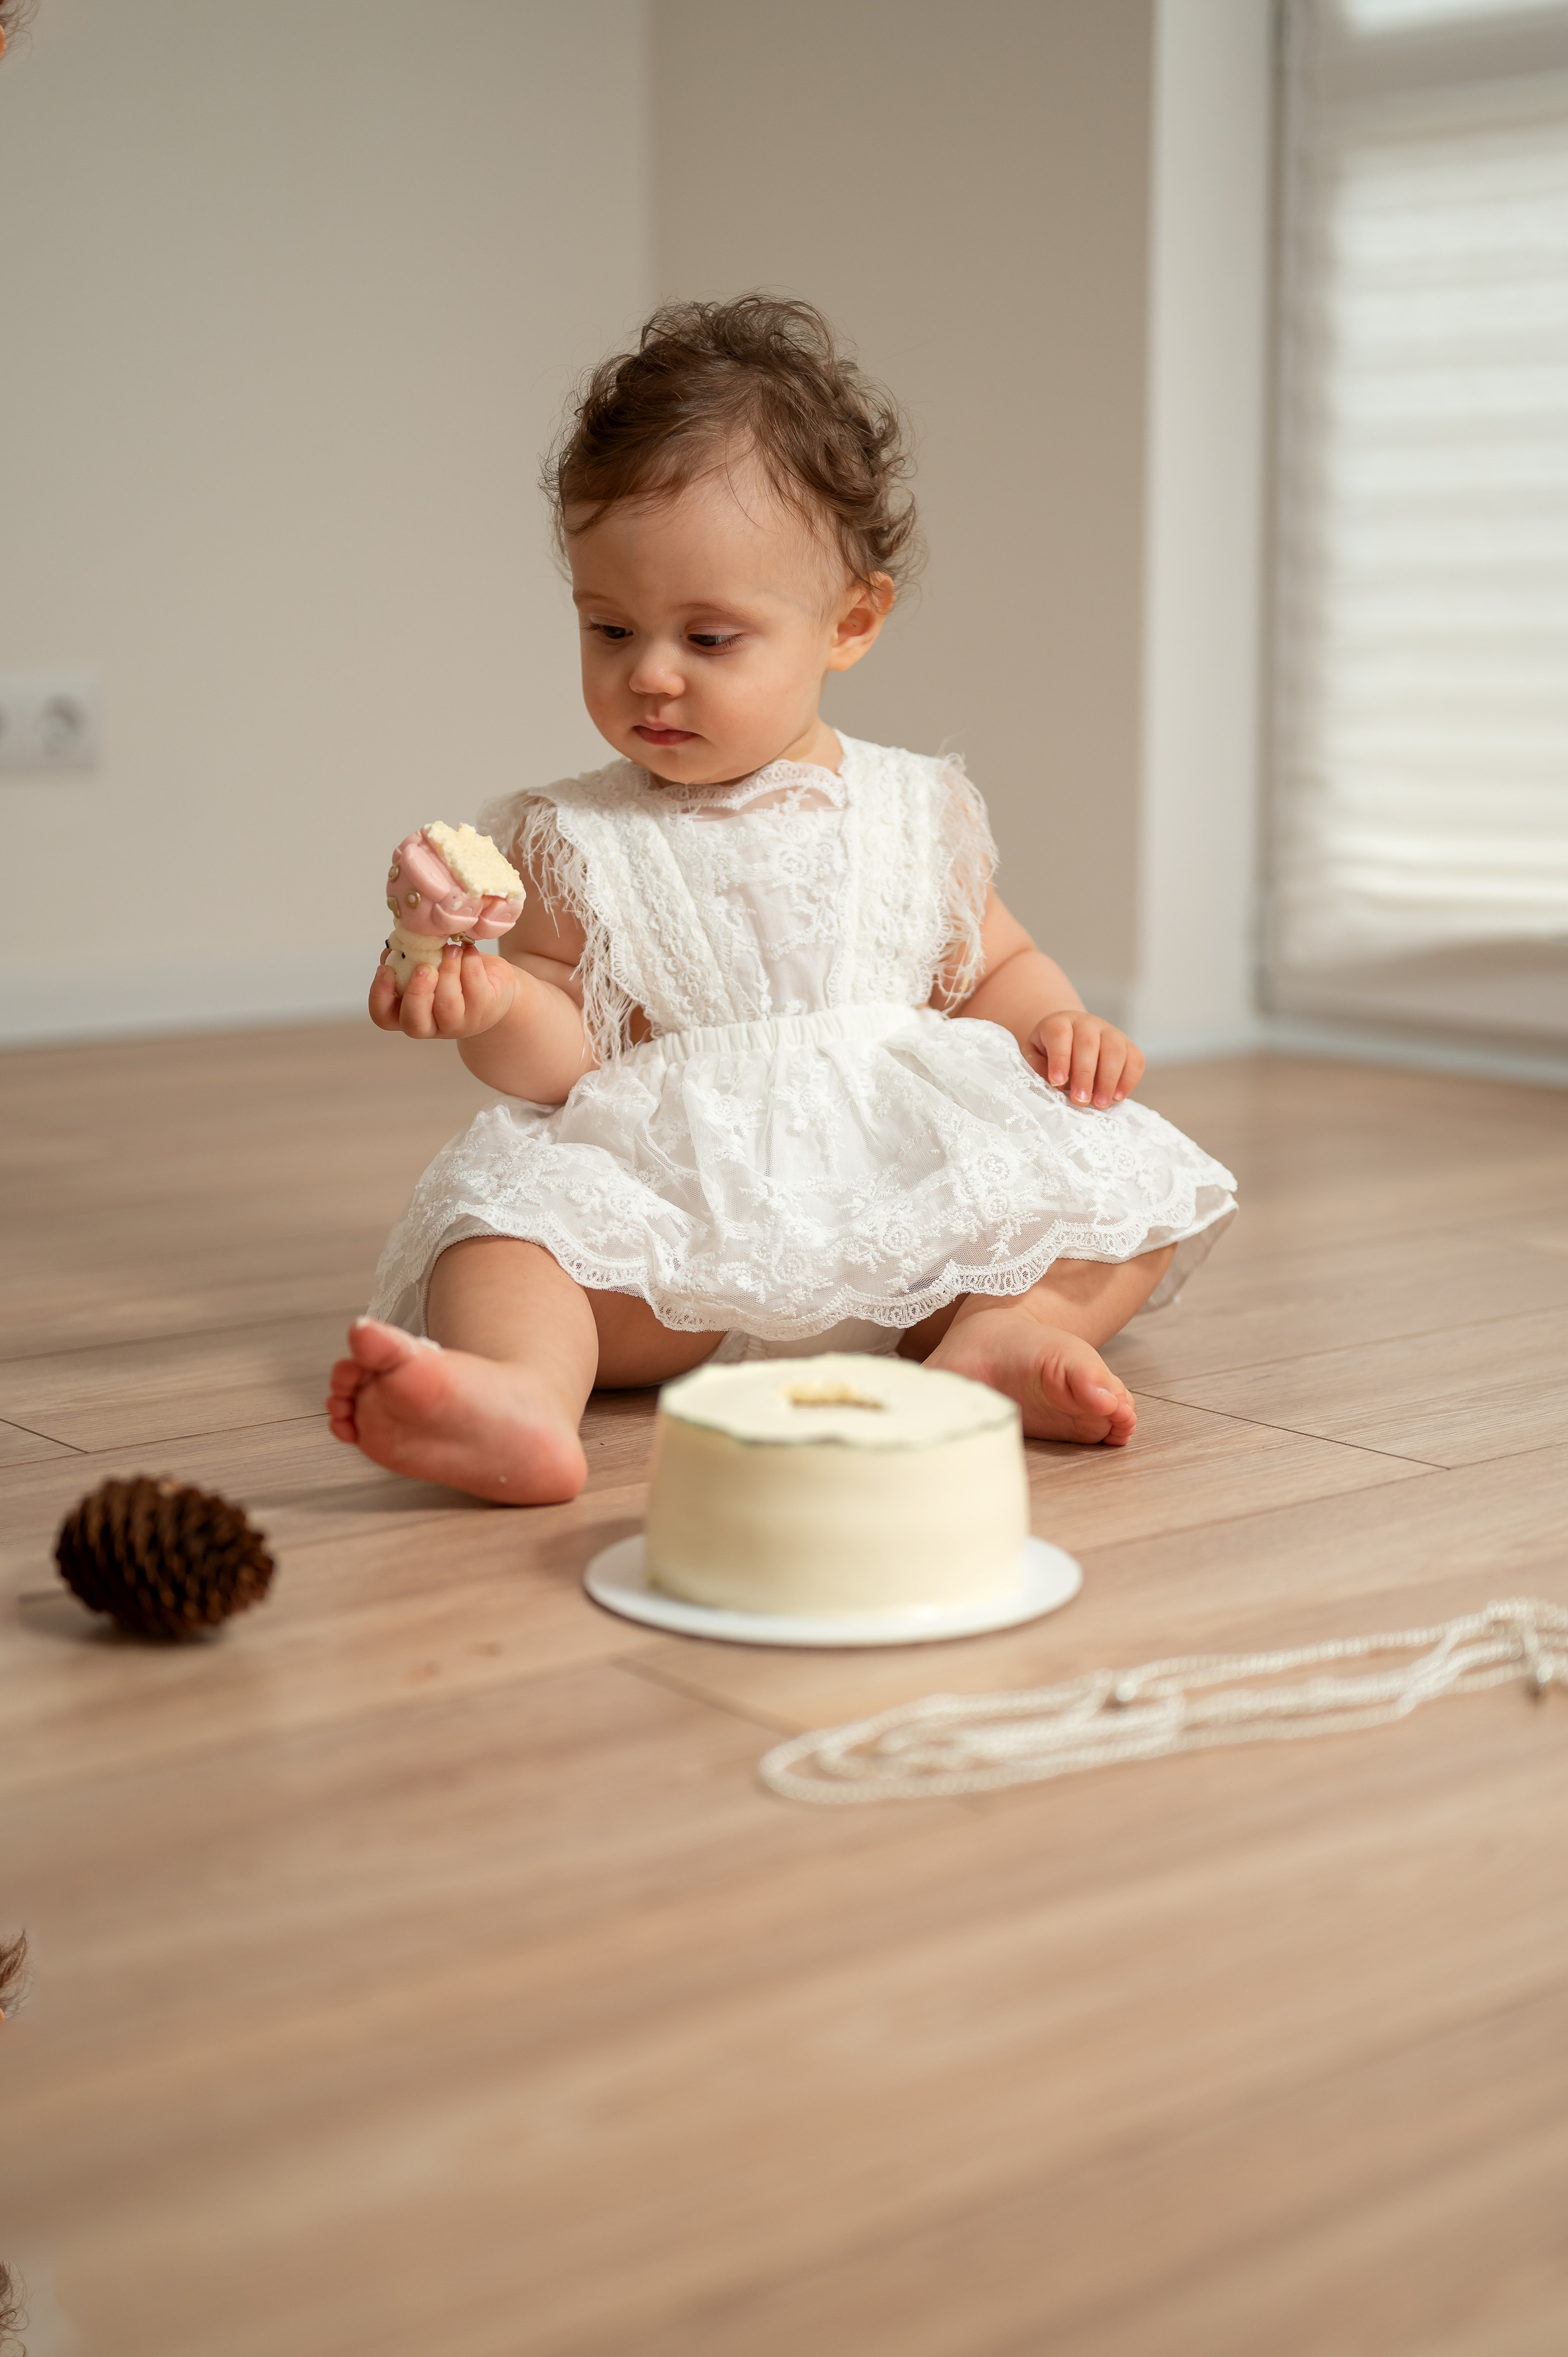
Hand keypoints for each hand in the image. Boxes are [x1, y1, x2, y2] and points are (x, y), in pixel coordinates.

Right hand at [369, 944, 518, 1039]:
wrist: (493, 985)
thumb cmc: (453, 975)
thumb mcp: (427, 965)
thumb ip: (407, 960)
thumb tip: (395, 947)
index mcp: (408, 1013)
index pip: (383, 1017)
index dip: (380, 996)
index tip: (386, 969)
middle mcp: (433, 1026)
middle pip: (414, 1024)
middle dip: (416, 993)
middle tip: (424, 967)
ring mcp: (460, 1023)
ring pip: (447, 1007)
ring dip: (447, 972)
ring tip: (451, 950)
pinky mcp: (485, 1010)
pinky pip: (475, 988)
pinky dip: (470, 963)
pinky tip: (468, 951)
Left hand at [1028, 1009, 1144, 1106]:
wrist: (1070, 1037)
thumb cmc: (1049, 1051)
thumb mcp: (1034, 1055)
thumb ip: (1040, 1067)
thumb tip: (1056, 1084)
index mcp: (1059, 1022)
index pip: (1059, 1035)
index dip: (1059, 1058)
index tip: (1056, 1082)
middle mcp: (1086, 1023)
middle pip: (1089, 1044)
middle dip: (1084, 1075)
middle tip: (1080, 1101)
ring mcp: (1110, 1031)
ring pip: (1115, 1050)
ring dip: (1108, 1080)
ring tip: (1100, 1104)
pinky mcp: (1128, 1045)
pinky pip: (1135, 1060)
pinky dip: (1129, 1080)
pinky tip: (1117, 1097)